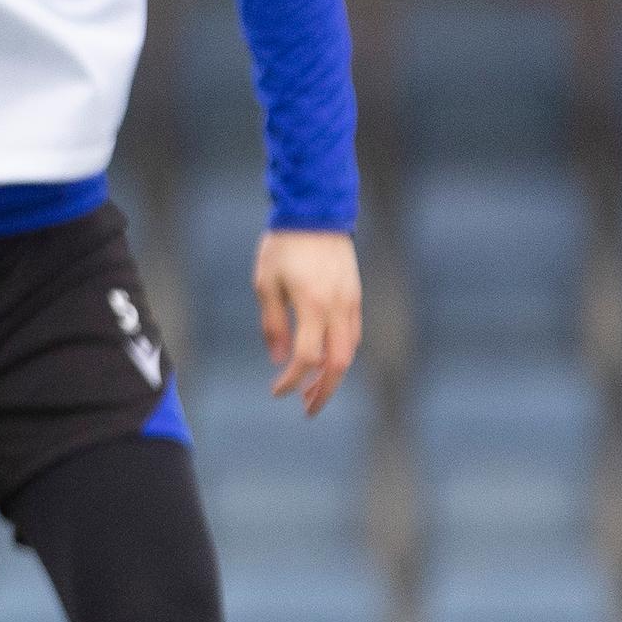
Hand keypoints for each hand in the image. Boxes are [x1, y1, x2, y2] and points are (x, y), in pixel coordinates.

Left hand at [254, 228, 360, 415]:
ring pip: (350, 350)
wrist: (317, 212)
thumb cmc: (283, 246)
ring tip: (314, 391)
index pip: (307, 357)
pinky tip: (326, 363)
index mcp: (313, 304)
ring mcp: (352, 301)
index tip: (276, 392)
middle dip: (324, 390)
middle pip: (339, 363)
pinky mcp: (355, 296)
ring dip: (334, 375)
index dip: (292, 380)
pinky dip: (342, 354)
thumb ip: (273, 324)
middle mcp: (339, 307)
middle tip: (307, 409)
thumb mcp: (265, 284)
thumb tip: (280, 360)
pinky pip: (353, 334)